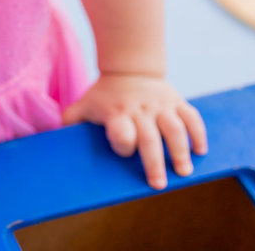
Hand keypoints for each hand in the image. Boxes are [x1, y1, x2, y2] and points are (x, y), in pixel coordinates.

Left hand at [63, 74, 206, 189]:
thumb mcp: (83, 105)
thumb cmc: (104, 96)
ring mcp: (160, 105)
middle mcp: (140, 109)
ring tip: (184, 172)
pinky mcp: (176, 102)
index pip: (120, 130)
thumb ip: (71, 122)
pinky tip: (200, 151)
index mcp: (116, 112)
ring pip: (174, 128)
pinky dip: (198, 134)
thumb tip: (53, 140)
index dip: (123, 142)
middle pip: (149, 137)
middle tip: (159, 184)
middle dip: (154, 162)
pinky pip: (192, 117)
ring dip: (180, 151)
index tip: (126, 152)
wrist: (129, 68)